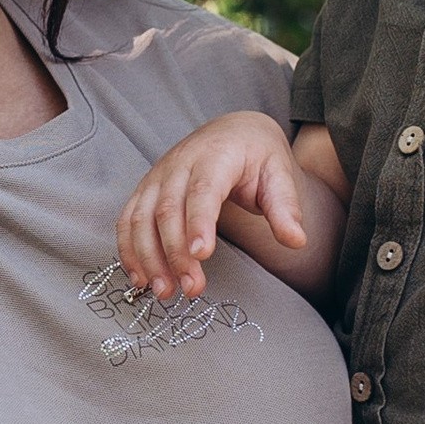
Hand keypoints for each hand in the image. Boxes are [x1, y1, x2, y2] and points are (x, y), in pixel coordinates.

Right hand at [117, 113, 307, 299]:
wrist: (233, 131)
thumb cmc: (257, 155)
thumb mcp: (279, 175)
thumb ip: (286, 208)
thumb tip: (296, 240)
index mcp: (216, 156)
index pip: (203, 191)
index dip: (198, 223)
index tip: (200, 255)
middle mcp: (180, 163)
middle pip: (168, 209)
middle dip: (175, 253)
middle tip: (191, 289)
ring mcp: (158, 176)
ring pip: (142, 217)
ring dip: (148, 257)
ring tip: (164, 292)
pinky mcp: (146, 189)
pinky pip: (128, 220)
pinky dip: (129, 250)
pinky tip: (141, 278)